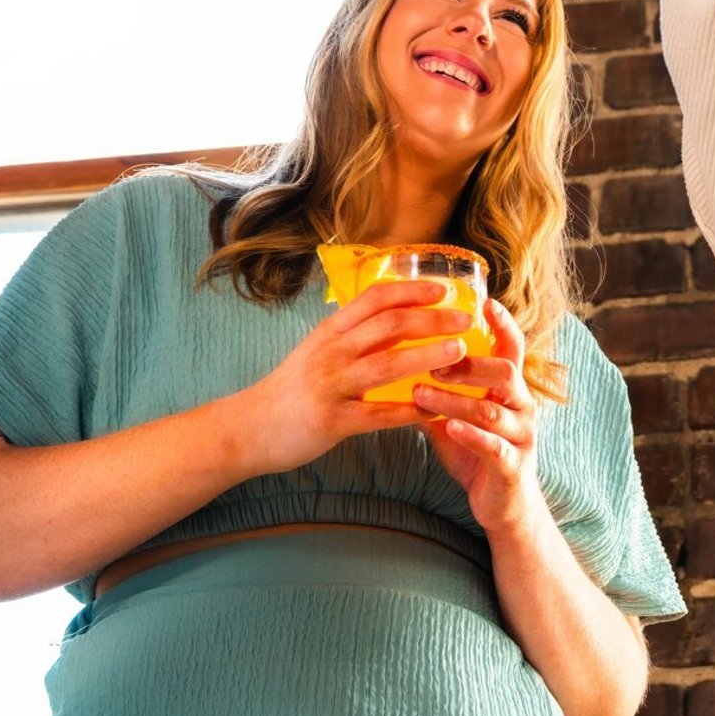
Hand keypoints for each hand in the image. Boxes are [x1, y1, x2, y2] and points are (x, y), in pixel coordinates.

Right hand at [234, 280, 475, 474]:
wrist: (249, 427)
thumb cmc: (290, 388)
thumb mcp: (317, 350)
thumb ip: (353, 335)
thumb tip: (397, 317)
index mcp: (330, 331)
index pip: (375, 298)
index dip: (412, 290)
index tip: (443, 288)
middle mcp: (331, 352)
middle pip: (389, 325)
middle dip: (432, 319)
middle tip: (466, 319)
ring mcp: (332, 386)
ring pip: (388, 365)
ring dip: (428, 356)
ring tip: (459, 352)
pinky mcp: (333, 421)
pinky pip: (380, 415)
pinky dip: (411, 412)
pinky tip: (435, 411)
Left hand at [414, 298, 543, 538]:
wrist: (502, 505)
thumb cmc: (476, 451)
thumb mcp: (456, 415)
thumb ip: (436, 390)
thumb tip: (396, 361)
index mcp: (511, 389)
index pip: (513, 347)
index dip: (503, 324)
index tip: (485, 301)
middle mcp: (522, 406)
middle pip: (506, 371)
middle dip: (469, 363)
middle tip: (433, 361)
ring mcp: (521, 435)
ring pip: (492, 408)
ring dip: (455, 398)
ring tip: (423, 392)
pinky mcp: (512, 465)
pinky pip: (494, 446)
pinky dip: (470, 435)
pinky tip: (447, 427)